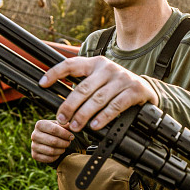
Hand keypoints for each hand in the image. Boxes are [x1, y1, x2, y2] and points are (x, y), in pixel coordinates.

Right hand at [30, 118, 74, 163]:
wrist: (47, 139)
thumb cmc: (56, 130)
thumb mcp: (60, 125)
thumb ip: (66, 125)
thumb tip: (71, 126)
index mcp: (40, 124)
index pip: (54, 130)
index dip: (65, 134)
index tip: (72, 137)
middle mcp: (34, 135)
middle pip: (53, 141)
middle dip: (64, 143)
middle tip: (69, 143)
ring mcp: (33, 146)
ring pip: (51, 151)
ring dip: (61, 150)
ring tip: (64, 147)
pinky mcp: (35, 155)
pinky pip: (48, 158)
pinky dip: (56, 156)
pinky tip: (59, 152)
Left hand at [39, 55, 158, 132]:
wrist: (147, 89)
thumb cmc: (117, 86)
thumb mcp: (101, 79)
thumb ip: (84, 85)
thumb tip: (61, 103)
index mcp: (95, 63)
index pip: (71, 64)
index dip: (55, 73)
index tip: (43, 83)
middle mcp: (108, 68)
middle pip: (83, 88)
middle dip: (69, 106)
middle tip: (62, 119)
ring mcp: (122, 79)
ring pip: (98, 99)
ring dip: (84, 115)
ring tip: (76, 126)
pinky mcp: (134, 90)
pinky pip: (115, 106)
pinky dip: (104, 117)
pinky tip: (95, 125)